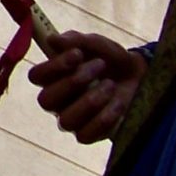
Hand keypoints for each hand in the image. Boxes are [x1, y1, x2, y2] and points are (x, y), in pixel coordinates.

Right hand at [25, 33, 145, 143]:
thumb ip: (76, 41)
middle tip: (100, 65)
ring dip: (90, 101)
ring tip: (110, 85)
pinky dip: (104, 118)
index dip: (53, 66)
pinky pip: (85, 135)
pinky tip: (118, 103)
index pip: (36, 76)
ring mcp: (71, 120)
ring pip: (66, 121)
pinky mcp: (87, 134)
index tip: (78, 53)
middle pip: (46, 100)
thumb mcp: (98, 45)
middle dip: (74, 82)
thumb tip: (52, 39)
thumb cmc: (110, 60)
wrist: (139, 77)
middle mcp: (57, 101)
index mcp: (52, 77)